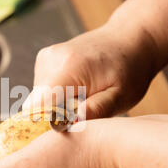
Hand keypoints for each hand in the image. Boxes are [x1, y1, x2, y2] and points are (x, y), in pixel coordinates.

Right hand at [22, 27, 156, 119]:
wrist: (129, 39)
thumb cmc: (130, 70)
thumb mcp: (122, 96)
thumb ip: (97, 110)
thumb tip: (71, 122)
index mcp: (69, 68)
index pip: (38, 105)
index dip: (46, 123)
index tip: (67, 128)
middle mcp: (52, 59)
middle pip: (37, 105)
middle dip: (55, 116)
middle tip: (84, 111)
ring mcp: (46, 57)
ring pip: (38, 98)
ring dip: (56, 105)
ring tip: (84, 98)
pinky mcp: (45, 58)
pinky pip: (42, 88)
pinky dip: (56, 95)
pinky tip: (78, 89)